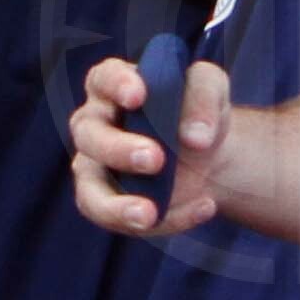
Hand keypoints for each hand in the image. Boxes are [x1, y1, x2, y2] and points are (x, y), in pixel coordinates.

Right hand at [66, 48, 228, 236]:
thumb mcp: (211, 90)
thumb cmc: (197, 112)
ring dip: (116, 205)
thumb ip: (204, 97)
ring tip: (149, 214)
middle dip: (118, 149)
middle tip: (156, 158)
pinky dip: (162, 220)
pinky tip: (201, 206)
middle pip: (88, 135)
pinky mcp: (108, 203)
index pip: (104, 79)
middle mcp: (94, 124)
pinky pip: (118, 219)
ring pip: (89, 191)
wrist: (208, 156)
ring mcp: (95, 168)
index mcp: (112, 85)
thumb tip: (195, 137)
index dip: (116, 86)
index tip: (138, 95)